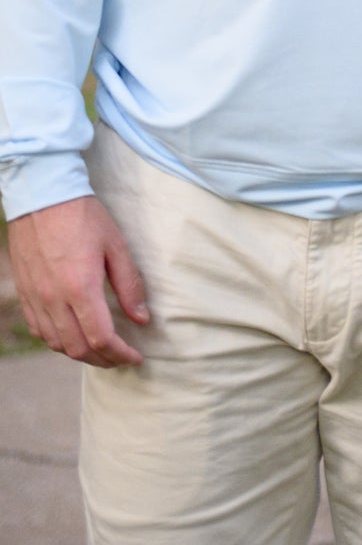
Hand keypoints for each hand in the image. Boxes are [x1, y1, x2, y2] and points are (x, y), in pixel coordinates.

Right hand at [9, 195, 149, 367]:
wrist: (42, 196)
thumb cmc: (83, 216)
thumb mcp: (115, 244)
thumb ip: (129, 284)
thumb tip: (141, 319)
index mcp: (80, 287)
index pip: (100, 338)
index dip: (120, 354)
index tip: (136, 358)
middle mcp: (54, 299)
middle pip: (78, 349)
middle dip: (103, 360)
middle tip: (122, 358)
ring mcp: (36, 299)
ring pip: (57, 344)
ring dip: (81, 354)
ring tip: (101, 351)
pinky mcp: (25, 295)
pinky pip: (40, 331)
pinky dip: (58, 342)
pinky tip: (73, 337)